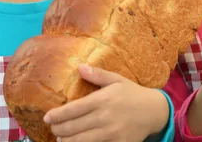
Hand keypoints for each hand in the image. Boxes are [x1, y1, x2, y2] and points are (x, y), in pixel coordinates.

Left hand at [44, 65, 168, 141]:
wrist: (155, 111)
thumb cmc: (132, 93)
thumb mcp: (117, 80)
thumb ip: (97, 75)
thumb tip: (79, 67)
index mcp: (102, 100)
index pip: (73, 109)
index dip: (57, 115)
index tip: (47, 118)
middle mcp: (104, 117)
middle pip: (73, 127)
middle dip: (58, 130)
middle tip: (52, 128)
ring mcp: (111, 134)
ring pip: (81, 141)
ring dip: (67, 141)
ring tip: (61, 138)